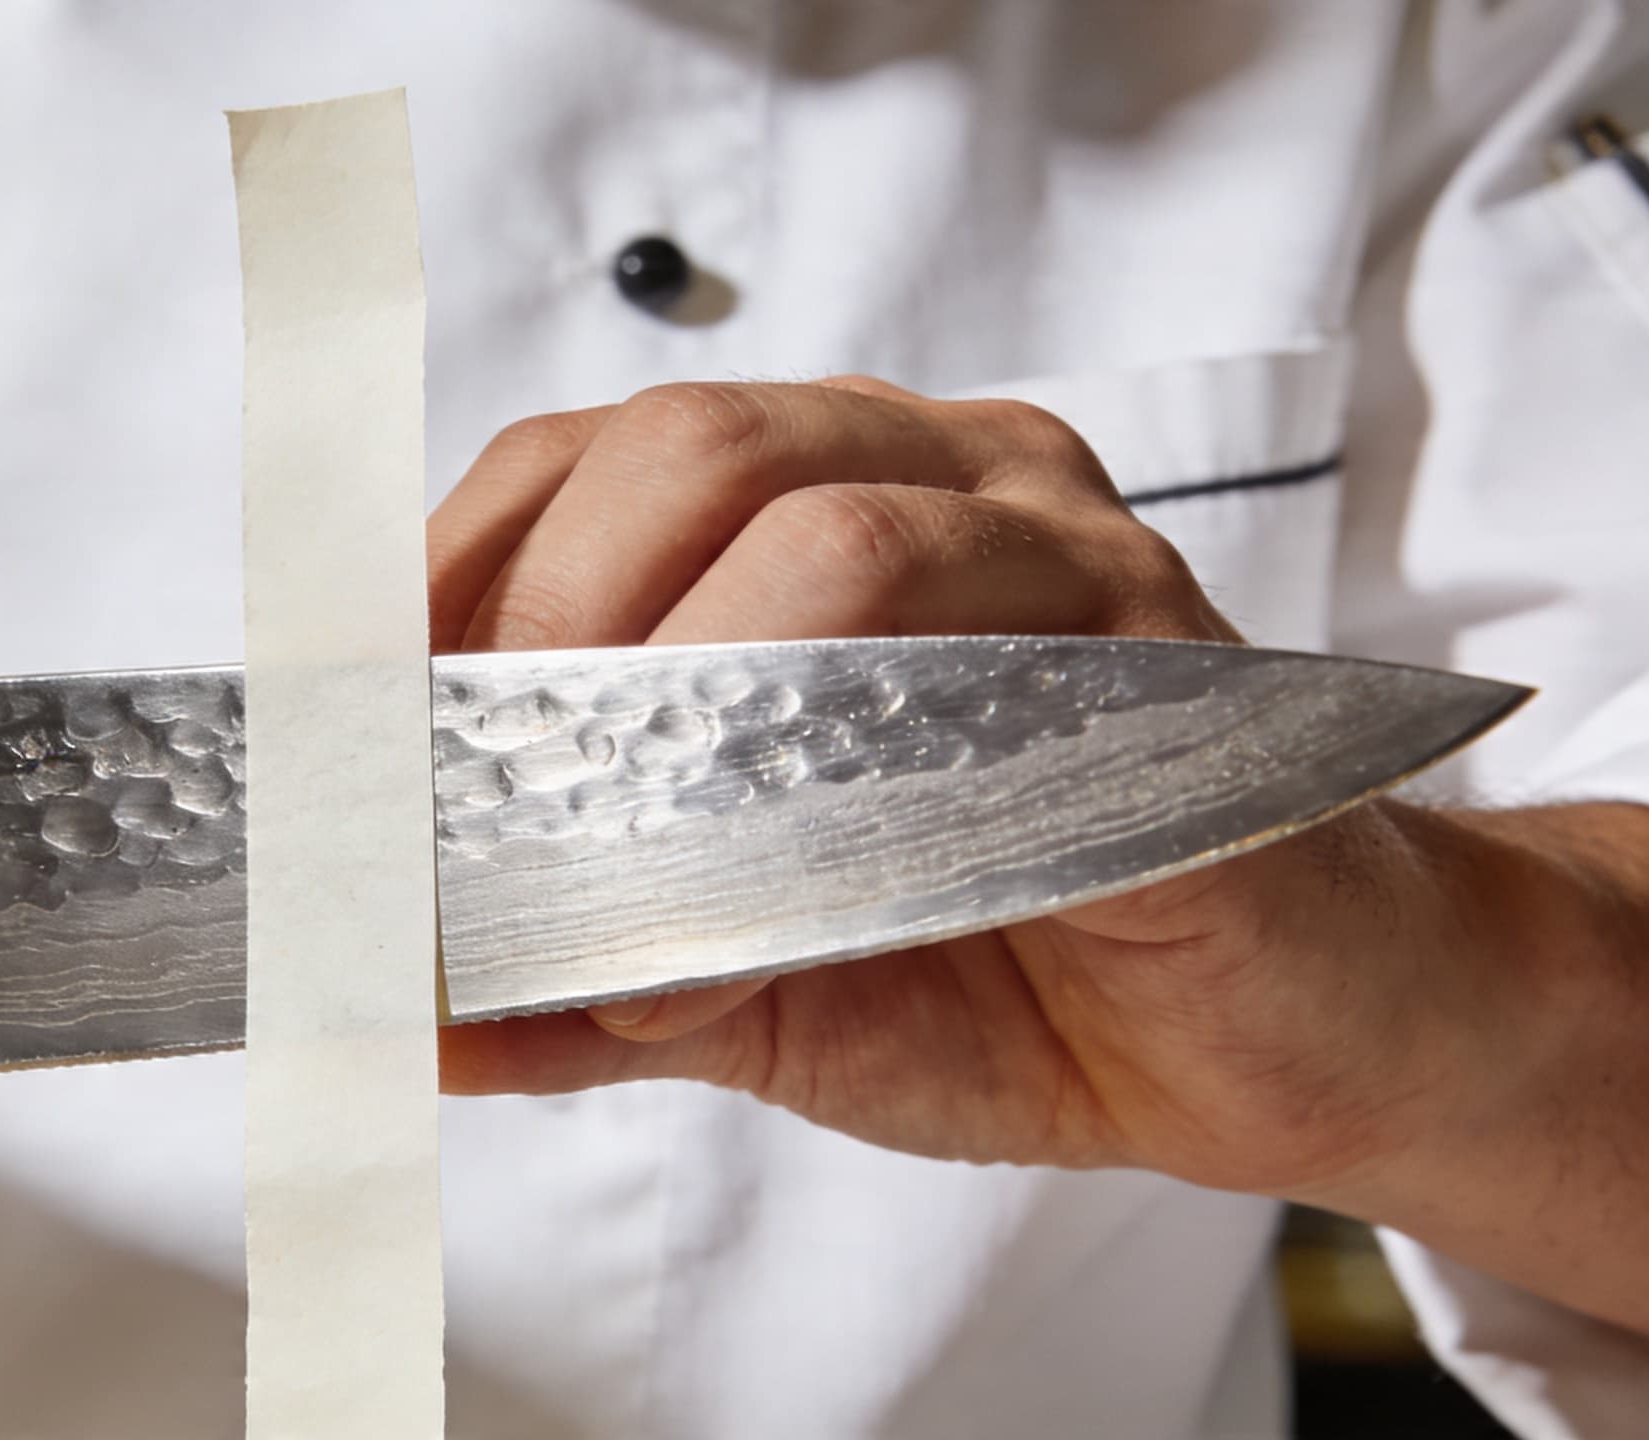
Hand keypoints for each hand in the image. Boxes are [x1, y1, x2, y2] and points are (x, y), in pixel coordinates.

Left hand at [426, 379, 1619, 1220]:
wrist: (1276, 1033)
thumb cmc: (1009, 956)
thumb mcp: (743, 966)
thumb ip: (576, 966)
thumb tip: (395, 997)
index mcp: (818, 501)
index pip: (589, 459)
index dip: (455, 574)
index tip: (371, 715)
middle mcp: (942, 483)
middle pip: (691, 446)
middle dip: (545, 619)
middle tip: (486, 790)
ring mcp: (1068, 558)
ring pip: (834, 531)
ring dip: (678, 701)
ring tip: (617, 857)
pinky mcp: (1176, 672)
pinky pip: (995, 678)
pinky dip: (841, 795)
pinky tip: (776, 910)